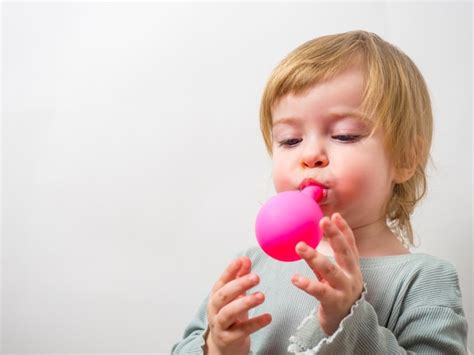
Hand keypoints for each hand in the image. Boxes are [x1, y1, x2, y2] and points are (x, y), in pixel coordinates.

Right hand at [205, 256, 271, 354]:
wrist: (223, 346)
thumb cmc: (230, 318)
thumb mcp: (234, 297)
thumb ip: (239, 278)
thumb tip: (245, 260)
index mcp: (216, 297)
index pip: (222, 281)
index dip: (230, 270)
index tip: (241, 261)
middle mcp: (215, 310)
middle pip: (223, 296)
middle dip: (239, 285)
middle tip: (256, 278)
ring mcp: (220, 325)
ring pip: (228, 313)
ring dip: (245, 303)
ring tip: (261, 296)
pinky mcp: (228, 339)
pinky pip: (241, 331)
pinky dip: (255, 323)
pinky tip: (267, 317)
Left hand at [292, 213, 363, 335]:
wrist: (344, 325)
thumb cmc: (336, 295)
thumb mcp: (332, 276)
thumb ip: (323, 261)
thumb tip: (306, 242)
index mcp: (352, 268)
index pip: (350, 245)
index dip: (344, 230)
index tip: (335, 215)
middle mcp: (352, 276)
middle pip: (345, 252)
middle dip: (335, 235)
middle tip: (323, 221)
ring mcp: (345, 290)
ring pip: (331, 270)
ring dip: (315, 257)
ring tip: (300, 246)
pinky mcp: (334, 303)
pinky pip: (320, 292)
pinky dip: (307, 284)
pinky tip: (295, 278)